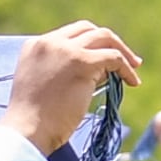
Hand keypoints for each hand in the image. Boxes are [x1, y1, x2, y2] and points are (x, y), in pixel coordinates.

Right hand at [6, 23, 139, 155]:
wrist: (26, 131)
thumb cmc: (34, 120)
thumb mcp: (45, 86)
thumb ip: (66, 72)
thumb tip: (102, 70)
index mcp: (36, 46)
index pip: (70, 35)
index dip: (91, 45)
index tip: (104, 59)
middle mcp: (50, 42)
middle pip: (88, 29)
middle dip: (110, 41)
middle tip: (126, 59)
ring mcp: (66, 50)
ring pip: (104, 37)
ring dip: (122, 52)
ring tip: (134, 68)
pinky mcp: (82, 62)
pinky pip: (113, 57)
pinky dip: (126, 68)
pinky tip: (132, 82)